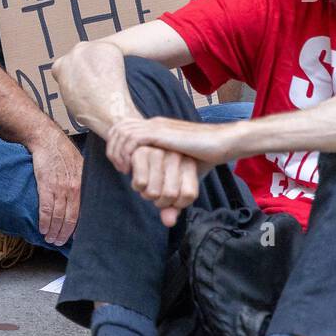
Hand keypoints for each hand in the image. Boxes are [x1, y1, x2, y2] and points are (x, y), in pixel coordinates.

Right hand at [29, 130, 82, 246]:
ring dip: (54, 231)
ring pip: (58, 216)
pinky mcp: (46, 186)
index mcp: (82, 185)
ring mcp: (59, 188)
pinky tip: (43, 229)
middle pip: (70, 218)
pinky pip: (46, 209)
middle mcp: (73, 189)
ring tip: (50, 239)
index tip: (75, 237)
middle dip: (64, 233)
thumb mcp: (80, 166)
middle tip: (59, 242)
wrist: (47, 140)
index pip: (82, 212)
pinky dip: (45, 222)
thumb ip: (82, 181)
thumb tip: (84, 195)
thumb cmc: (63, 152)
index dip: (79, 227)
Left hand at [107, 116, 236, 170]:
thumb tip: (165, 212)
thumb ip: (165, 178)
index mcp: (156, 127)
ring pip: (122, 132)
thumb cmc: (205, 157)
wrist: (223, 143)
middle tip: (119, 168)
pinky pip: (132, 138)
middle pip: (118, 128)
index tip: (121, 167)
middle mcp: (153, 123)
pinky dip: (126, 153)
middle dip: (112, 148)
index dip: (116, 146)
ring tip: (123, 170)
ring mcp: (156, 126)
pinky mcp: (161, 133)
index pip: (123, 128)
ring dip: (117, 152)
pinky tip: (129, 169)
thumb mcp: (179, 167)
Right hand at [125, 145, 200, 226]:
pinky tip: (138, 179)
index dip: (178, 204)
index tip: (172, 199)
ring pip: (153, 191)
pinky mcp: (141, 152)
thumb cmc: (161, 173)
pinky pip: (140, 183)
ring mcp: (159, 152)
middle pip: (170, 195)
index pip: (188, 196)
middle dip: (160, 202)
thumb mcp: (173, 189)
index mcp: (190, 164)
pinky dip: (137, 187)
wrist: (140, 148)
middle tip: (156, 195)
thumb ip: (173, 207)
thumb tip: (169, 222)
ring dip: (146, 195)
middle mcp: (177, 156)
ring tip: (147, 186)